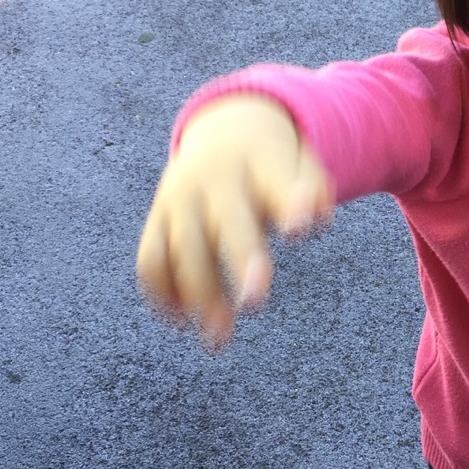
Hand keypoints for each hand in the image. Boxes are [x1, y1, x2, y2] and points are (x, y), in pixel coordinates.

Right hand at [136, 94, 333, 347]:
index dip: (290, 203)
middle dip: (238, 259)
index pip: (276, 181)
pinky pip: (150, 258)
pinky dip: (161, 293)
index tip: (300, 230)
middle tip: (254, 302)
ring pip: (182, 248)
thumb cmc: (272, 164)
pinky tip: (184, 322)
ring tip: (219, 338)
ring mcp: (180, 198)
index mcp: (258, 162)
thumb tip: (318, 220)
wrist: (223, 130)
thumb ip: (312, 190)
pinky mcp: (157, 218)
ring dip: (198, 295)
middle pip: (225, 219)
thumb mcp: (299, 164)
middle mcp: (214, 179)